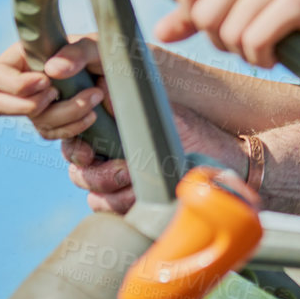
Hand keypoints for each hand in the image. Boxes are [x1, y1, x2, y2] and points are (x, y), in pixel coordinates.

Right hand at [0, 35, 109, 140]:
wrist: (129, 76)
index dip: (14, 84)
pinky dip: (72, 133)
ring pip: (35, 123)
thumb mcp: (96, 45)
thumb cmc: (107, 52)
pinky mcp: (57, 124)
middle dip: (28, 105)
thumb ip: (77, 51)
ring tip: (94, 96)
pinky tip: (91, 122)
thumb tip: (52, 70)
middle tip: (56, 94)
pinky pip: (53, 136)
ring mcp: (40, 107)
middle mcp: (26, 85)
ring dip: (65, 114)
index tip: (46, 82)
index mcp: (25, 58)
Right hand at [0, 35, 243, 213]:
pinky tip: (135, 176)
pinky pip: (98, 199)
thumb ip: (86, 52)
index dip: (11, 90)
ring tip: (127, 150)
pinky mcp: (115, 183)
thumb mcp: (125, 59)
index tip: (43, 87)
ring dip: (99, 161)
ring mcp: (93, 154)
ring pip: (74, 169)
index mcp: (64, 86)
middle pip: (36, 126)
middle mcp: (73, 120)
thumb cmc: (167, 87)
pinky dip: (116, 191)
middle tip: (94, 102)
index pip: (1, 86)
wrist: (214, 130)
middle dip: (64, 118)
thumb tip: (52, 66)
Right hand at [61, 105, 243, 213]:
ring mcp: (119, 186)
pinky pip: (114, 214)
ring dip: (117, 195)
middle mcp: (110, 160)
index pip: (77, 142)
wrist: (223, 164)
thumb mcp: (166, 116)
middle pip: (80, 173)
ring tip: (143, 187)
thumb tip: (104, 84)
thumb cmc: (194, 135)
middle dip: (100, 175)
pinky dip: (127, 209)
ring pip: (96, 197)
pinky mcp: (132, 207)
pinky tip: (148, 202)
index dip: (76, 150)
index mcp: (112, 134)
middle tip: (126, 172)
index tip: (89, 154)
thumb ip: (133, 106)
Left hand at [152, 0, 299, 66]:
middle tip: (253, 39)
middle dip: (224, 39)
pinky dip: (264, 58)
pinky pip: (254, 42)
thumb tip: (160, 33)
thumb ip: (199, 15)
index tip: (230, 21)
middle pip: (203, 14)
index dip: (198, 15)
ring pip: (229, 33)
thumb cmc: (295, 10)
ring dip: (246, 52)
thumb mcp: (244, 3)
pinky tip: (281, 51)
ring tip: (269, 44)